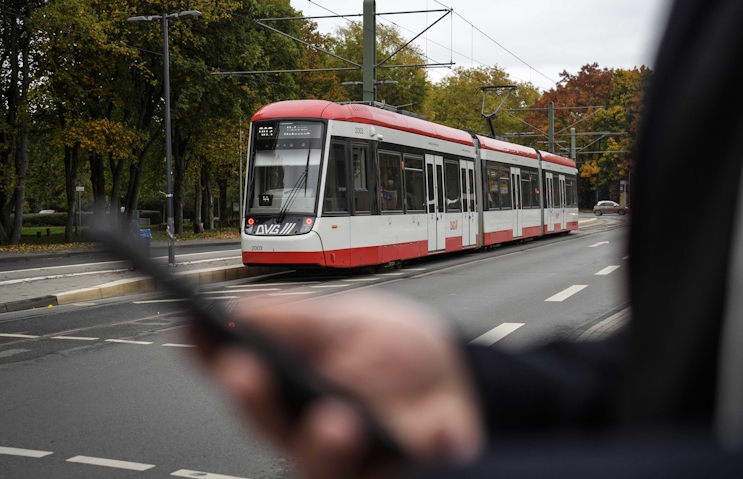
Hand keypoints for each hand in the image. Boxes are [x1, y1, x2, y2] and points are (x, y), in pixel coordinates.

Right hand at [190, 292, 484, 478]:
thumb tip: (245, 307)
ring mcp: (347, 456)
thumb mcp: (353, 319)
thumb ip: (304, 318)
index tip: (195, 329)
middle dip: (253, 400)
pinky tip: (429, 432)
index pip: (242, 371)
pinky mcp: (385, 473)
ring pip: (317, 465)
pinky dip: (416, 449)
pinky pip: (383, 472)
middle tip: (246, 371)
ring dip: (322, 445)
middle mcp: (308, 424)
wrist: (455, 377)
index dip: (212, 355)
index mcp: (292, 381)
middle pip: (268, 423)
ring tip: (337, 419)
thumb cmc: (395, 349)